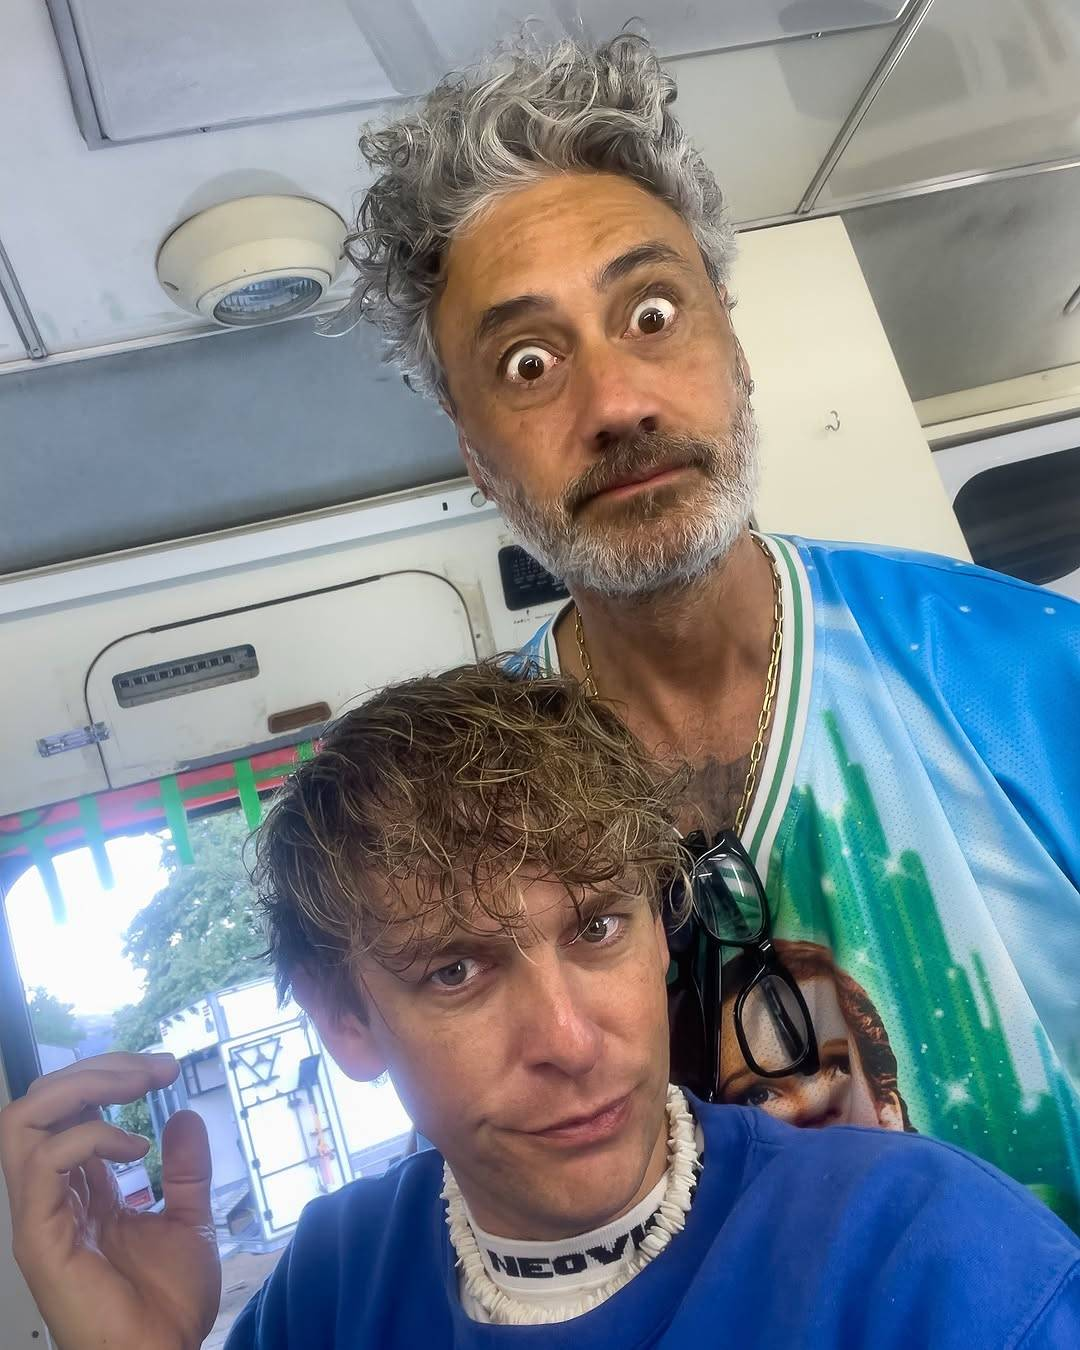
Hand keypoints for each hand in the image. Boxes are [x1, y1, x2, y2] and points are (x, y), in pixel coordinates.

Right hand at [0, 1051, 220, 1349]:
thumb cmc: (167, 1307)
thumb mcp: (188, 1219)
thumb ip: (184, 1170)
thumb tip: (183, 1114)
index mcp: (81, 1192)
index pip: (68, 1112)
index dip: (110, 1078)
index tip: (165, 1067)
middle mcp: (53, 1197)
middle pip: (40, 1104)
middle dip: (97, 1069)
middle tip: (154, 1067)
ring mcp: (42, 1216)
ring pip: (23, 1121)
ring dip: (82, 1087)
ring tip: (137, 1087)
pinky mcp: (40, 1239)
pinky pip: (42, 1165)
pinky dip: (88, 1138)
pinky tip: (133, 1149)